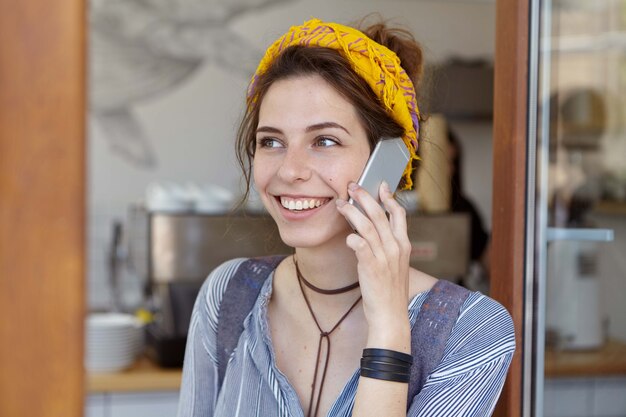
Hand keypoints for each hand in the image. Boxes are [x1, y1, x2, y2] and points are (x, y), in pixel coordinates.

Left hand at [336, 181, 410, 348]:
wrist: (390, 315)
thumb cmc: (390, 292)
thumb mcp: (396, 265)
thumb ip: (389, 247)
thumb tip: (373, 233)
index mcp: (403, 245)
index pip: (398, 214)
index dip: (389, 198)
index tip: (381, 186)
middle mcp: (395, 248)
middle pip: (379, 214)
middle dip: (365, 197)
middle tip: (352, 186)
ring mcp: (384, 257)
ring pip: (366, 226)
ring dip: (352, 211)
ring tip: (341, 204)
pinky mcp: (371, 267)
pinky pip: (359, 246)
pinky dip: (352, 239)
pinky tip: (346, 237)